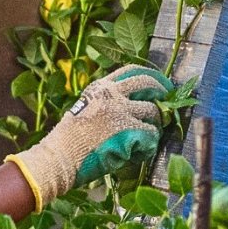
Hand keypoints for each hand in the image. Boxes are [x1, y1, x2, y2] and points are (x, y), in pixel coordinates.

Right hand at [7, 66, 172, 210]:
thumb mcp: (84, 109)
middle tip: (167, 106)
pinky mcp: (129, 131)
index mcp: (100, 87)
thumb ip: (105, 103)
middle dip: (162, 91)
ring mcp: (121, 111)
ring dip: (155, 125)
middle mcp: (112, 94)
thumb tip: (129, 105)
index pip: (131, 70)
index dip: (150, 76)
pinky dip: (149, 145)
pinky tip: (140, 153)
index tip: (159, 84)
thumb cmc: (69, 141)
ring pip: (154, 111)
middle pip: (148, 83)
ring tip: (149, 136)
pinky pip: (151, 135)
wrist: (60, 157)